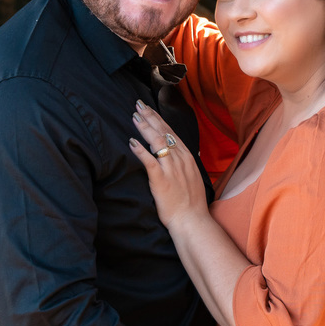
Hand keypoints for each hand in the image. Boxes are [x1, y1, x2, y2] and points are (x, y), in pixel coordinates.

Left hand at [128, 101, 207, 228]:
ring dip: (145, 127)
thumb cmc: (191, 203)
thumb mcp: (192, 178)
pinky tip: (132, 142)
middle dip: (150, 116)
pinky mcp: (161, 180)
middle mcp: (180, 159)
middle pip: (163, 132)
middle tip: (138, 104)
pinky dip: (140, 150)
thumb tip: (180, 155)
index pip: (171, 132)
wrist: (192, 221)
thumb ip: (185, 165)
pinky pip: (150, 161)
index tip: (148, 109)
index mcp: (187, 157)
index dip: (158, 119)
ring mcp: (171, 169)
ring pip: (157, 142)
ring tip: (134, 117)